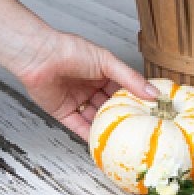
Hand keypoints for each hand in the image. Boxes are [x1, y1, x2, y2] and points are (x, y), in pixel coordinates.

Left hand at [16, 31, 156, 137]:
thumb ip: (130, 79)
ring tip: (123, 141)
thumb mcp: (107, 63)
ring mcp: (76, 100)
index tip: (151, 113)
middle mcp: (89, 87)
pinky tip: (102, 143)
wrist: (40, 57)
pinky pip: (79, 127)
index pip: (123, 89)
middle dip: (122, 117)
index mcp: (101, 72)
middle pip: (109, 106)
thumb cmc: (70, 50)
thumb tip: (153, 93)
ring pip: (95, 118)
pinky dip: (89, 136)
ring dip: (106, 128)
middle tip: (139, 130)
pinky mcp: (63, 112)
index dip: (136, 100)